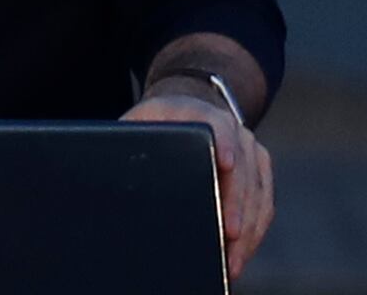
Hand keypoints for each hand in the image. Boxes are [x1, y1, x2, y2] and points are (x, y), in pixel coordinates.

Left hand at [126, 82, 271, 280]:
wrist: (189, 105)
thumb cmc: (158, 120)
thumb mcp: (142, 119)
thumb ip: (129, 134)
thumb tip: (102, 164)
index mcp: (203, 115)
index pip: (218, 127)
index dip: (223, 143)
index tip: (225, 163)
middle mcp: (235, 130)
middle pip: (242, 170)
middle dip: (236, 205)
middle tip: (229, 235)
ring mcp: (252, 151)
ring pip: (257, 193)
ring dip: (248, 229)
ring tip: (231, 259)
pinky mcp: (261, 171)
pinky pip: (264, 205)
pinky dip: (254, 232)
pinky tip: (241, 254)